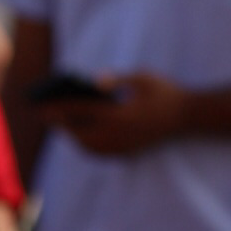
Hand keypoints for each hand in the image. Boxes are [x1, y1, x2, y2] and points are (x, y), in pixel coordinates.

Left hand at [50, 72, 190, 158]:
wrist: (189, 116)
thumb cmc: (165, 92)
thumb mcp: (143, 77)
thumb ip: (117, 79)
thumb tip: (93, 82)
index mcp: (120, 113)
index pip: (80, 112)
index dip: (58, 109)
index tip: (41, 106)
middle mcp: (119, 133)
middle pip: (79, 133)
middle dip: (61, 125)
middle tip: (46, 115)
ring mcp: (124, 145)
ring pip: (88, 147)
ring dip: (73, 137)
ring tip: (62, 125)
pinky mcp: (129, 152)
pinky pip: (101, 153)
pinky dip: (87, 146)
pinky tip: (82, 136)